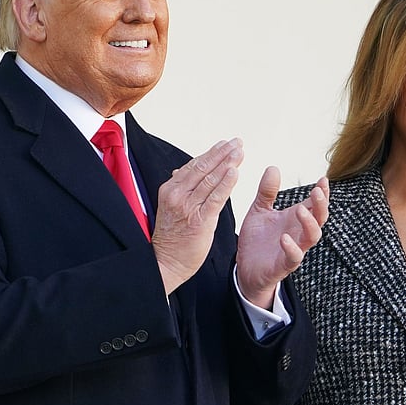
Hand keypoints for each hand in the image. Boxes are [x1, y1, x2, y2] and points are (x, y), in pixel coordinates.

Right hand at [152, 139, 242, 293]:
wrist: (166, 262)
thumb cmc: (171, 237)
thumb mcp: (170, 207)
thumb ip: (178, 188)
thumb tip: (179, 171)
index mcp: (170, 189)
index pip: (193, 165)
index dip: (211, 153)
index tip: (224, 144)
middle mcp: (178, 194)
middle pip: (203, 167)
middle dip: (222, 153)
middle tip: (236, 143)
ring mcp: (188, 206)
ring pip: (210, 179)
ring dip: (227, 163)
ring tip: (239, 153)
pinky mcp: (200, 220)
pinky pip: (216, 197)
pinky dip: (226, 183)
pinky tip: (234, 172)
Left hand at [235, 169, 328, 308]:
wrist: (245, 268)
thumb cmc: (257, 239)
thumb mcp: (259, 210)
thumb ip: (267, 191)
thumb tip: (273, 167)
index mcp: (295, 219)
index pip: (315, 204)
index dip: (323, 193)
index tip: (323, 179)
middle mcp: (298, 233)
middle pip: (320, 218)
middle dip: (321, 205)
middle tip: (317, 191)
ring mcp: (294, 249)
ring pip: (312, 237)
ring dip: (309, 223)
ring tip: (300, 210)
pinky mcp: (283, 265)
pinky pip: (294, 257)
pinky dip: (292, 248)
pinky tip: (284, 238)